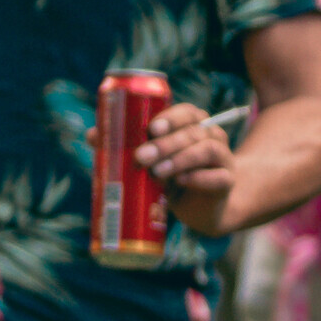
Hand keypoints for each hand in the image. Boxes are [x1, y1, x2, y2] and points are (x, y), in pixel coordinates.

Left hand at [138, 95, 242, 233]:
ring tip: (157, 172)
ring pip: (207, 150)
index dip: (170, 118)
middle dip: (165, 144)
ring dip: (180, 159)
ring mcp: (223, 158)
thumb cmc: (171, 177)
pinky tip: (182, 181)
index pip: (187, 112)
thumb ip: (125, 146)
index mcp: (193, 125)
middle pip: (193, 132)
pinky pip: (219, 177)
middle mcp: (211, 137)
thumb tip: (93, 135)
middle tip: (141, 157)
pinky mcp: (226, 182)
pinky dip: (199, 178)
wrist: (199, 208)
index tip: (150, 129)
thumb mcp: (150, 162)